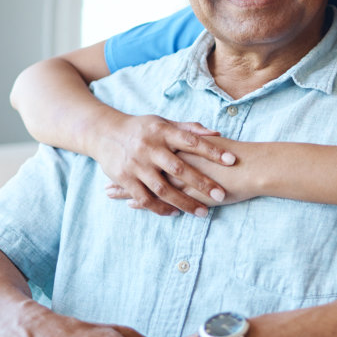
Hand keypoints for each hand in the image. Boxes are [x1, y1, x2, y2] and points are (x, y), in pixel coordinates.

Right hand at [94, 113, 237, 215]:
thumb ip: (190, 129)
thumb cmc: (143, 128)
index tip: (232, 160)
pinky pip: (144, 198)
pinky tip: (176, 213)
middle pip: (179, 168)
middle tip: (221, 195)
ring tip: (203, 213)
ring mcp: (136, 165)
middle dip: (201, 183)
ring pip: (163, 188)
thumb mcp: (164, 123)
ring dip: (184, 202)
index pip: (191, 141)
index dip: (212, 150)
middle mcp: (149, 148)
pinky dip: (160, 208)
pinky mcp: (124, 178)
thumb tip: (218, 134)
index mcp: (162, 132)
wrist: (104, 132)